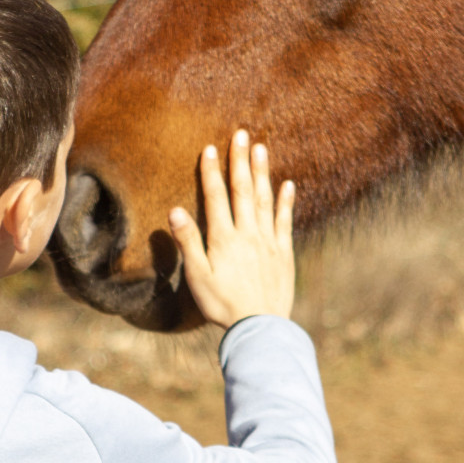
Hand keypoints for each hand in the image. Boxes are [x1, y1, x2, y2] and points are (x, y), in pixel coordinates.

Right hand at [168, 129, 295, 328]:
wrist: (260, 329)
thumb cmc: (222, 304)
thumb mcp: (197, 276)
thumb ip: (188, 242)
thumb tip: (175, 210)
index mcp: (224, 238)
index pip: (216, 196)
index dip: (212, 171)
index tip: (209, 147)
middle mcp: (247, 233)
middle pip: (243, 190)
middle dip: (240, 160)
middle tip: (241, 133)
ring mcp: (268, 241)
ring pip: (264, 199)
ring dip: (262, 172)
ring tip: (261, 148)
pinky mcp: (284, 253)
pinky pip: (285, 221)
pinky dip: (286, 201)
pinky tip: (288, 184)